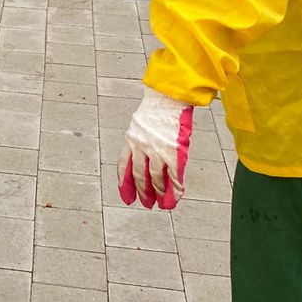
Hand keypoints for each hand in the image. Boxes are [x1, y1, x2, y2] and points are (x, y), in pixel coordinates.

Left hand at [118, 87, 194, 209]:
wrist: (167, 97)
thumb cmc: (156, 109)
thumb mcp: (140, 125)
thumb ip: (139, 141)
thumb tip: (143, 157)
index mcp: (130, 140)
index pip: (123, 166)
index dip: (125, 183)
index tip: (126, 197)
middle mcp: (141, 147)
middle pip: (139, 176)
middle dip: (142, 192)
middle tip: (146, 204)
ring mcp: (157, 150)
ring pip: (156, 178)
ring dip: (159, 193)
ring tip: (163, 204)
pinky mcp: (173, 152)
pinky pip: (174, 175)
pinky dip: (175, 187)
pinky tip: (178, 194)